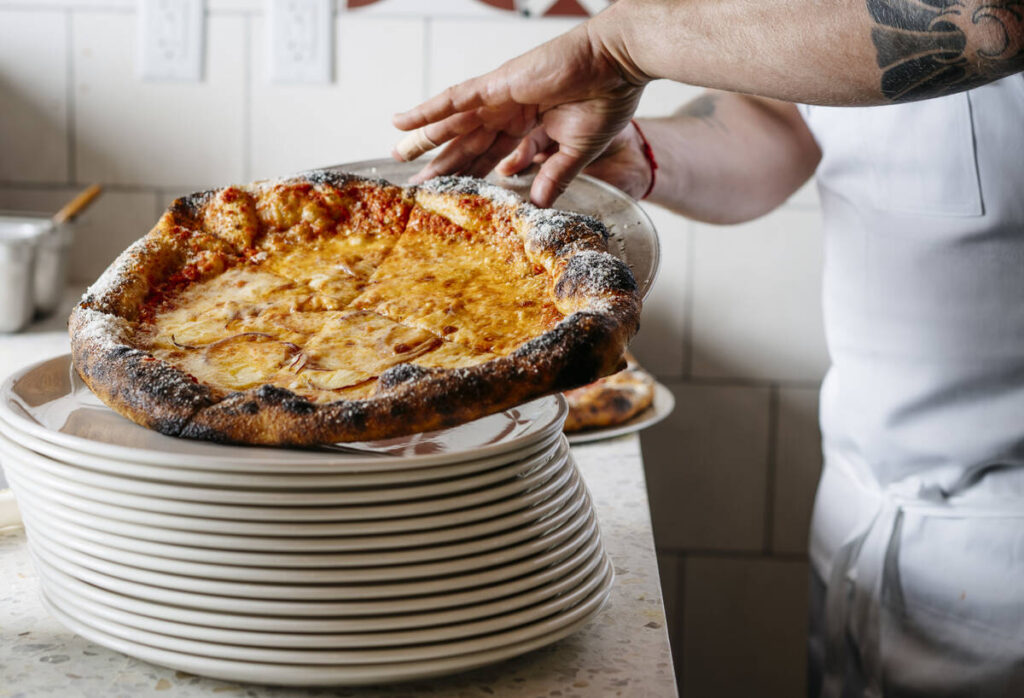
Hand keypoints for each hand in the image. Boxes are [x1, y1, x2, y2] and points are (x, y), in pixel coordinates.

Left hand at [392, 23, 645, 206]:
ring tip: (398, 155)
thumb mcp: (576, 151)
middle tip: (416, 186)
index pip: (492, 158)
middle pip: (467, 144)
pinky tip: (403, 122)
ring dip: (424, 139)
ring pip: (453, 124)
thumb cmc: (605, 100)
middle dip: (442, 165)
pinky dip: (427, 111)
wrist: (616, 67)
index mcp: (529, 129)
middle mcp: (509, 114)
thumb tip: (537, 205)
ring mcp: (500, 98)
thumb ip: (554, 176)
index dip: (472, 176)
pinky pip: (453, 100)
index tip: (454, 197)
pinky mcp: (496, 85)